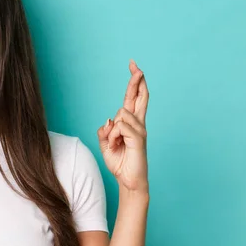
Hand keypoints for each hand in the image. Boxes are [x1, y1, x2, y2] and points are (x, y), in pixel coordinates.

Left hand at [97, 60, 149, 193]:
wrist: (128, 180)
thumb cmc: (120, 162)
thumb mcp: (106, 144)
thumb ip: (105, 131)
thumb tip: (109, 120)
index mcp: (131, 123)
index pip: (133, 98)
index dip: (134, 83)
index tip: (134, 67)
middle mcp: (138, 124)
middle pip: (139, 97)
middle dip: (136, 80)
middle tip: (135, 65)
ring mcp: (140, 130)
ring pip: (120, 114)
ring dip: (112, 129)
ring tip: (115, 143)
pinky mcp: (139, 138)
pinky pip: (120, 126)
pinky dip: (114, 135)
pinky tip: (118, 144)